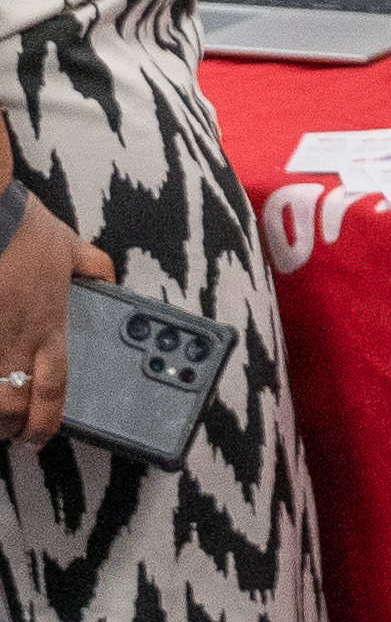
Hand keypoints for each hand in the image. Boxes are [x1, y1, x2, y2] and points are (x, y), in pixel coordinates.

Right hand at [0, 193, 113, 444]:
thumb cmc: (20, 226)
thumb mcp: (68, 244)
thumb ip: (92, 266)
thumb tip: (108, 280)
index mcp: (46, 324)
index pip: (53, 385)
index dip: (46, 419)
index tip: (39, 436)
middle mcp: (13, 339)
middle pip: (10, 403)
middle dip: (7, 427)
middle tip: (7, 430)